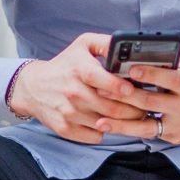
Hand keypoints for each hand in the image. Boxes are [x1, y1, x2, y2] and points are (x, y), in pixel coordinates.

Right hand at [6, 34, 151, 142]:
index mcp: (80, 70)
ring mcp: (69, 113)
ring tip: (133, 115)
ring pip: (106, 124)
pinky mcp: (65, 129)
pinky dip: (105, 131)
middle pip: (112, 108)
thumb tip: (129, 45)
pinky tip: (108, 122)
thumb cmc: (65, 65)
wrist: (33, 87)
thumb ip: (107, 43)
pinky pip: (95, 136)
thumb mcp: (83, 44)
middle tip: (145, 107)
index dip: (123, 88)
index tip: (134, 90)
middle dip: (134, 110)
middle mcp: (73, 93)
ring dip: (123, 122)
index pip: (105, 82)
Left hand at [107, 46, 179, 145]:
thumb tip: (141, 46)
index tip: (130, 69)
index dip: (150, 74)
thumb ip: (171, 55)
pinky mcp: (176, 137)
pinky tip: (112, 126)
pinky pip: (149, 133)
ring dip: (121, 123)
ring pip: (146, 126)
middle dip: (125, 96)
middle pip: (152, 102)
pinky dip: (130, 129)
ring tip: (100, 119)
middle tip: (101, 90)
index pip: (170, 79)